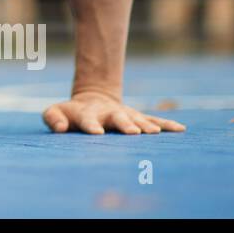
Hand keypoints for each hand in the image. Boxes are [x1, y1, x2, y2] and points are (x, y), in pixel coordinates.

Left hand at [43, 89, 185, 134]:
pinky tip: (180, 129)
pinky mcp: (138, 117)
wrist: (93, 99)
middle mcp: (109, 113)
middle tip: (133, 132)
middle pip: (117, 118)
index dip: (91, 125)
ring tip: (154, 133)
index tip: (96, 133)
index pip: (87, 120)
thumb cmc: (71, 113)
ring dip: (146, 125)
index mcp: (87, 113)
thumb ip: (53, 118)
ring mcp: (125, 114)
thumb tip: (60, 127)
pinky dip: (166, 125)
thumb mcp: (56, 112)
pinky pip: (154, 120)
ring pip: (138, 119)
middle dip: (125, 124)